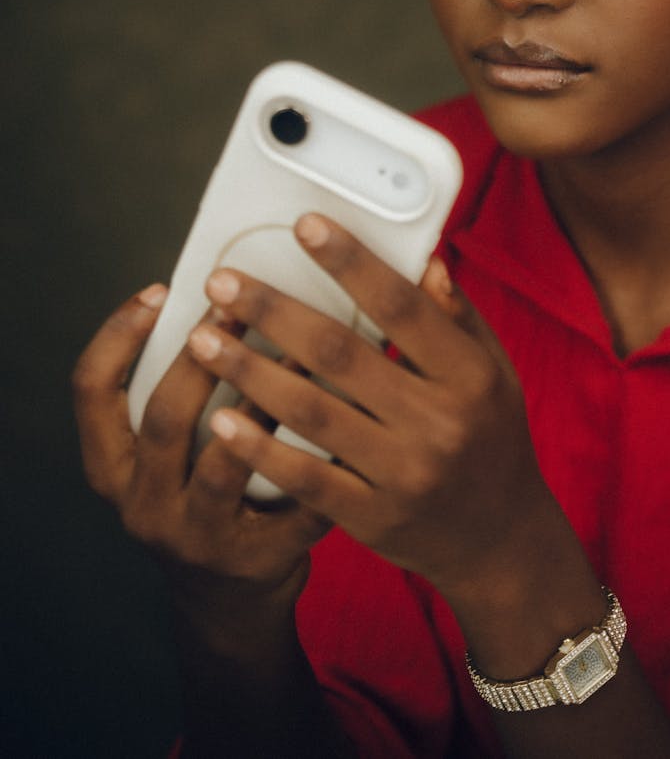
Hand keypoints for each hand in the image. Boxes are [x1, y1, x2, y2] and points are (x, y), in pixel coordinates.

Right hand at [72, 287, 329, 643]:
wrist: (231, 605)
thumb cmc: (205, 501)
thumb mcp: (169, 459)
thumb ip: (184, 398)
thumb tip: (231, 298)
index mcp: (115, 469)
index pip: (92, 394)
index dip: (118, 338)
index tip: (159, 292)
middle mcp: (144, 505)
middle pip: (163, 418)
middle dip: (200, 356)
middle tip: (237, 305)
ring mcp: (198, 538)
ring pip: (224, 464)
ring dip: (262, 400)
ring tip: (298, 351)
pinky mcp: (256, 561)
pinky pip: (293, 503)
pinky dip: (321, 459)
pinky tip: (350, 415)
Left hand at [186, 213, 567, 601]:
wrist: (499, 540)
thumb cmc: (490, 436)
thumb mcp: (493, 370)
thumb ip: (455, 316)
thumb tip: (424, 258)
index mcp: (469, 374)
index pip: (402, 306)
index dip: (351, 262)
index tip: (304, 226)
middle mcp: (439, 422)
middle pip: (341, 354)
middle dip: (274, 311)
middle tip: (222, 281)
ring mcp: (403, 474)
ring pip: (313, 411)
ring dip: (250, 370)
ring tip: (203, 337)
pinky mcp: (372, 518)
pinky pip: (306, 478)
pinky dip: (260, 447)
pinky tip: (220, 417)